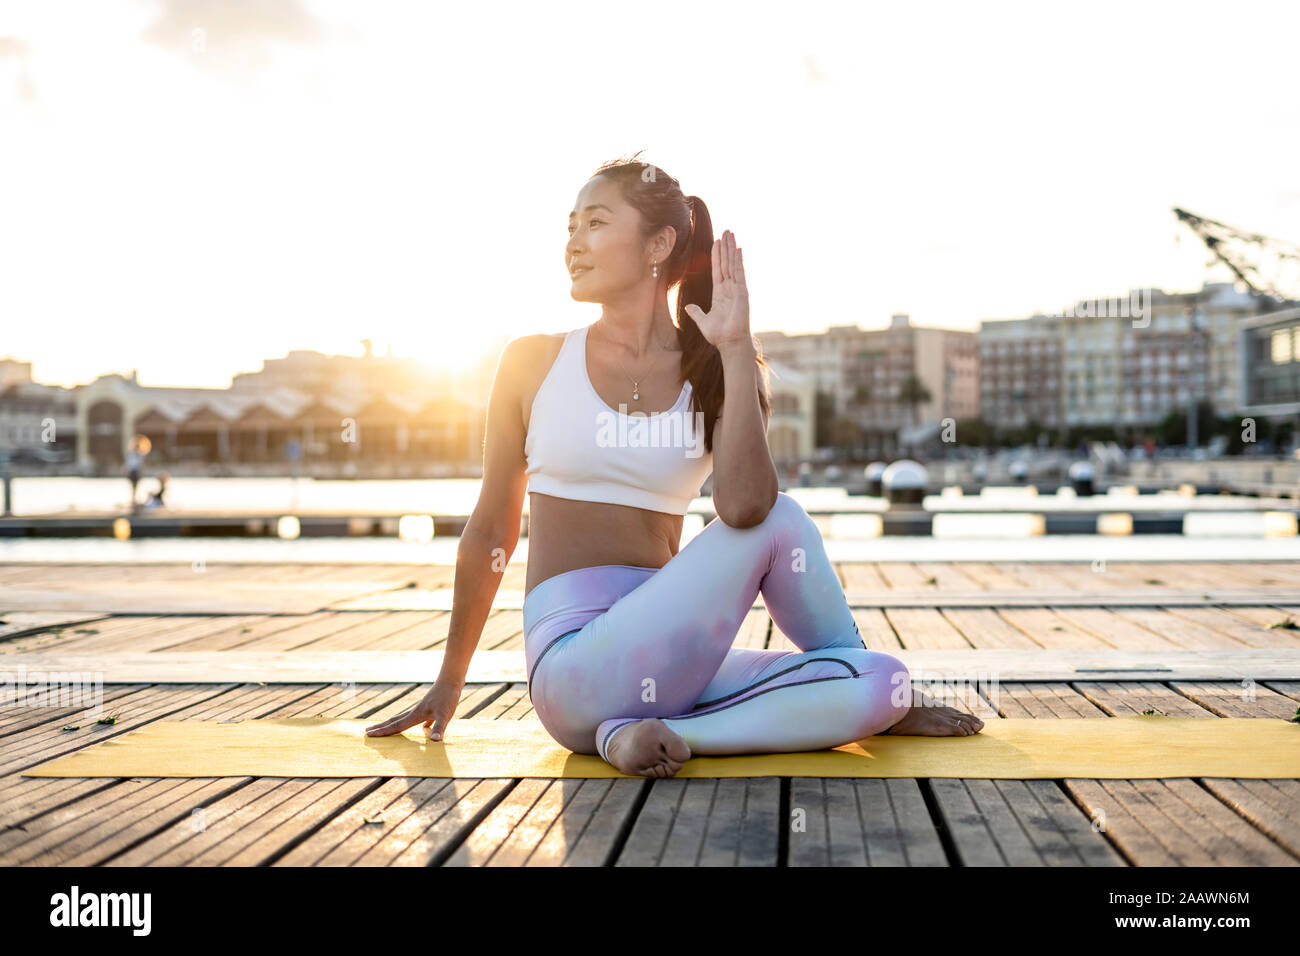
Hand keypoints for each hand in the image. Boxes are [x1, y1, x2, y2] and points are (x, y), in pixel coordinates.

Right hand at [365, 679, 462, 740]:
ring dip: (394, 724)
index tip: (369, 735)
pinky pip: (421, 718)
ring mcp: (423, 709)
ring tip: (386, 728)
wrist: (451, 679)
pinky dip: (418, 723)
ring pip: (405, 718)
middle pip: (395, 721)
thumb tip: (434, 741)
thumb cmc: (448, 697)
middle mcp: (416, 712)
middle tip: (367, 731)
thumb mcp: (445, 715)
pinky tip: (425, 727)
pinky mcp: (432, 706)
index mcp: (415, 715)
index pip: (396, 726)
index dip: (382, 732)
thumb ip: (439, 728)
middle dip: (381, 727)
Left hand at [683, 230, 751, 353]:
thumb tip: (688, 307)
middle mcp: (729, 289)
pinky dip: (738, 260)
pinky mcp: (741, 292)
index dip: (717, 256)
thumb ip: (696, 313)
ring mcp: (736, 289)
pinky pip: (739, 273)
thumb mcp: (703, 321)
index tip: (717, 242)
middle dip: (725, 247)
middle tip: (726, 231)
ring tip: (731, 233)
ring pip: (732, 264)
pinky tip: (737, 248)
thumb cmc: (719, 335)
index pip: (718, 270)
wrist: (729, 343)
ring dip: (731, 249)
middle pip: (726, 263)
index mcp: (720, 294)